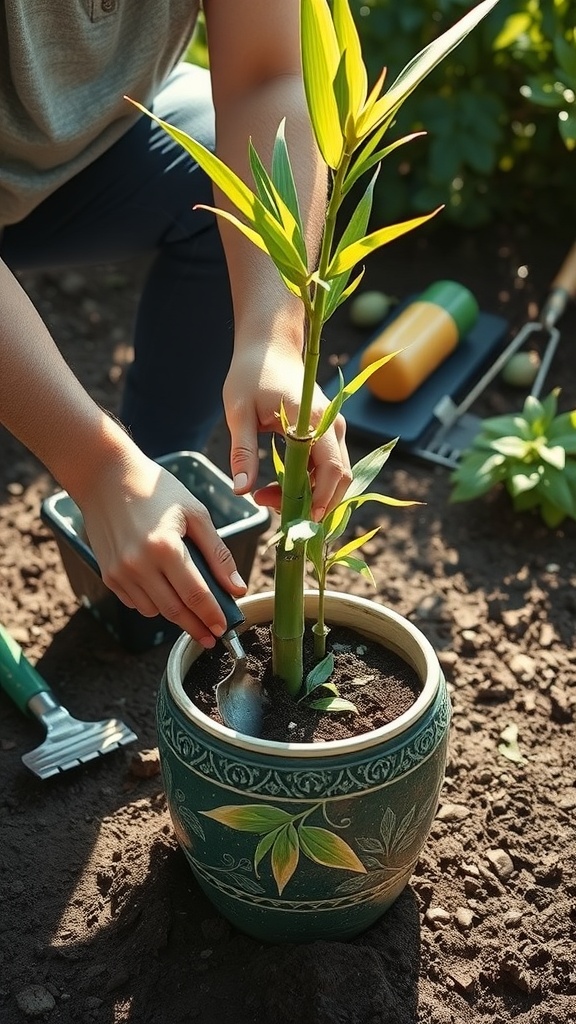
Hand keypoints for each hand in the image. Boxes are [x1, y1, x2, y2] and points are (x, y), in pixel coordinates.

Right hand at [76, 447, 246, 645]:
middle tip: (212, 637)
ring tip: (190, 608)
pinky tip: (164, 591)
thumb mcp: (195, 514)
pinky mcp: (108, 575)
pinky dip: (152, 603)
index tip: (224, 629)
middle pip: (174, 611)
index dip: (212, 616)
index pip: (195, 595)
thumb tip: (236, 588)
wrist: (106, 477)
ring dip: (175, 614)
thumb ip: (218, 554)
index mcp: (165, 547)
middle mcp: (139, 564)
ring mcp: (120, 572)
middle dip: (196, 627)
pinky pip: (135, 603)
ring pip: (154, 611)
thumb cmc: (156, 490)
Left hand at [223, 340, 351, 518]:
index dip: (319, 500)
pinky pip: (328, 468)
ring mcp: (334, 429)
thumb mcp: (239, 412)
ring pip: (335, 477)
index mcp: (313, 420)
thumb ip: (243, 452)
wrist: (270, 345)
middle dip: (310, 504)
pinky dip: (310, 484)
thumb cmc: (252, 373)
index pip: (331, 469)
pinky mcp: (329, 433)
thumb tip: (241, 490)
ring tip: (268, 496)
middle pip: (338, 479)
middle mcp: (332, 426)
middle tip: (269, 506)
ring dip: (308, 495)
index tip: (294, 519)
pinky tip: (281, 487)